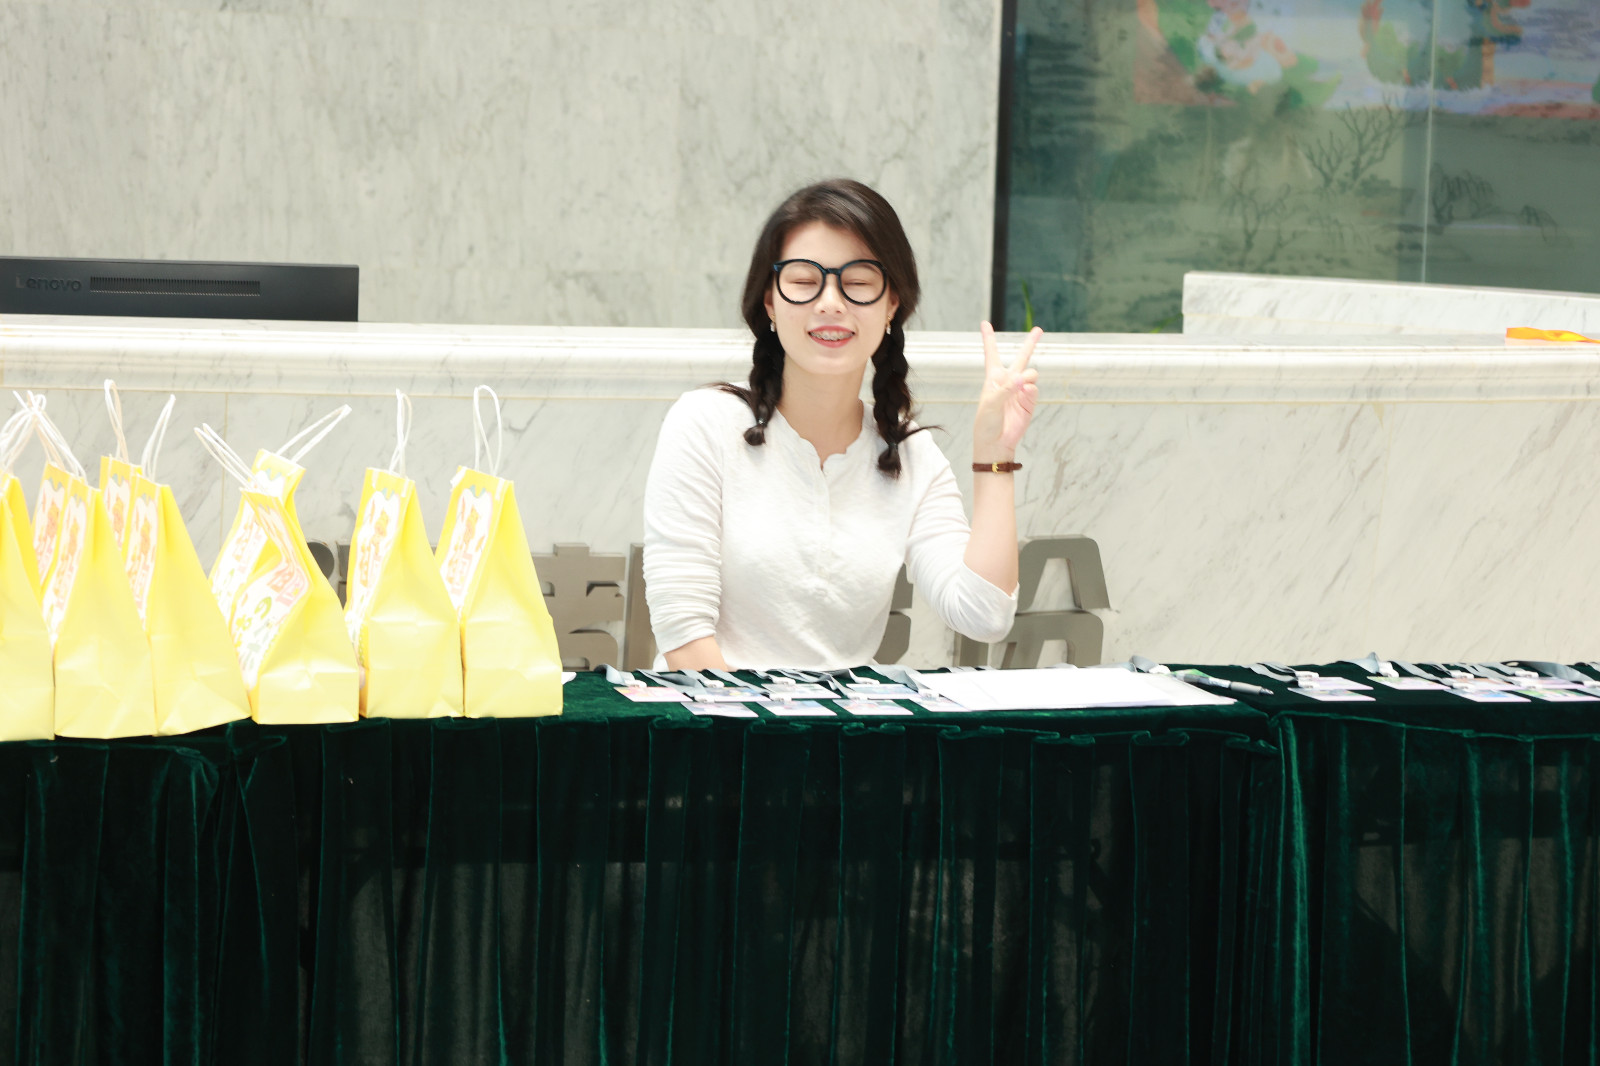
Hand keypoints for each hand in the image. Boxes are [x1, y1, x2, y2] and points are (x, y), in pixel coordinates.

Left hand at [973, 322, 1040, 460]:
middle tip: (1039, 329)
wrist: (996, 444)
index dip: (989, 339)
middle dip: (1030, 343)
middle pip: (1021, 357)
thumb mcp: (990, 405)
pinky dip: (1031, 388)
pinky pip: (1034, 388)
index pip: (991, 354)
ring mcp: (1020, 391)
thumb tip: (1022, 379)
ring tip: (1022, 385)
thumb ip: (1006, 390)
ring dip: (1028, 375)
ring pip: (1031, 373)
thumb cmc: (986, 424)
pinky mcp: (1030, 401)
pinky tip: (1025, 393)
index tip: (985, 323)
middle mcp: (1008, 382)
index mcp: (993, 379)